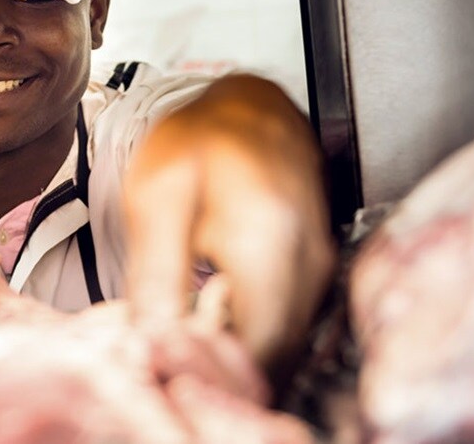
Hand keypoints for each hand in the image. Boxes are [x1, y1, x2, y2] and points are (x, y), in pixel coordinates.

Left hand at [123, 75, 336, 385]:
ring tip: (188, 325)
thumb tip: (152, 341)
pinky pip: (288, 318)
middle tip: (172, 347)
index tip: (170, 360)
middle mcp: (310, 259)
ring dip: (237, 348)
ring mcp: (320, 264)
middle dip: (223, 365)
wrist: (245, 103)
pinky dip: (251, 327)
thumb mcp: (156, 199)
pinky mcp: (317, 266)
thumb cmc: (198, 141)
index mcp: (269, 241)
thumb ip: (157, 277)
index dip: (211, 370)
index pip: (256, 351)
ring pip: (285, 342)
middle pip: (276, 354)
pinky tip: (214, 312)